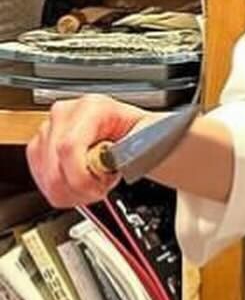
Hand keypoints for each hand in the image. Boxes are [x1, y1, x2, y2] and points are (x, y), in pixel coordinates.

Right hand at [26, 94, 154, 207]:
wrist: (132, 129)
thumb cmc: (140, 131)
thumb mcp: (149, 134)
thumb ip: (138, 146)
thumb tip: (128, 157)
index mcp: (91, 107)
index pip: (69, 146)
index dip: (81, 176)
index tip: (99, 188)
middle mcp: (64, 115)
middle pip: (54, 167)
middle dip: (80, 188)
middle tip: (102, 188)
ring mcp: (48, 131)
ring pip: (47, 178)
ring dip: (74, 191)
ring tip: (96, 181)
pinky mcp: (39, 149)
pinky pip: (43, 183)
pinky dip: (65, 192)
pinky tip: (83, 184)